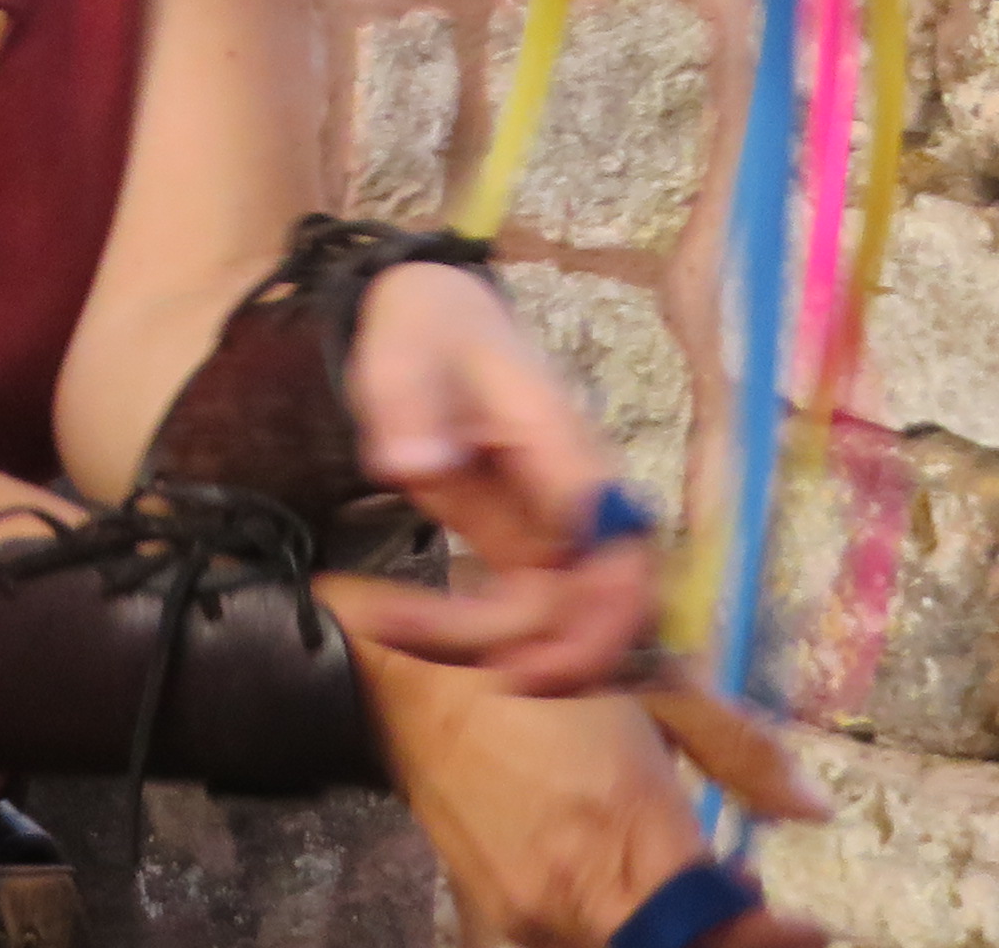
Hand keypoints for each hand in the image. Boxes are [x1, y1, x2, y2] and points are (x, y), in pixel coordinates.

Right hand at [335, 610, 826, 947]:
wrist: (400, 681)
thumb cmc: (529, 663)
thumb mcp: (644, 679)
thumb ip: (737, 748)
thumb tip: (814, 809)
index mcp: (619, 835)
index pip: (721, 937)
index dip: (776, 942)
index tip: (805, 926)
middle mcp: (571, 899)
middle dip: (726, 935)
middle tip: (757, 909)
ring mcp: (525, 919)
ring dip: (671, 931)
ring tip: (693, 891)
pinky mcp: (495, 918)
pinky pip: (573, 940)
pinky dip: (614, 924)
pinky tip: (623, 885)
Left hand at [343, 263, 657, 695]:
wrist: (435, 323)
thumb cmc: (428, 334)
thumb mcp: (403, 356)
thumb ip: (409, 410)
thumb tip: (415, 466)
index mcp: (565, 447)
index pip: (614, 547)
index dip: (595, 621)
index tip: (529, 659)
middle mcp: (581, 498)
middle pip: (611, 605)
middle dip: (560, 659)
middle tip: (480, 675)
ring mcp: (560, 529)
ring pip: (566, 621)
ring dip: (491, 648)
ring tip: (384, 623)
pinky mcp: (530, 549)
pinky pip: (525, 613)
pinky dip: (471, 634)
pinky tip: (394, 620)